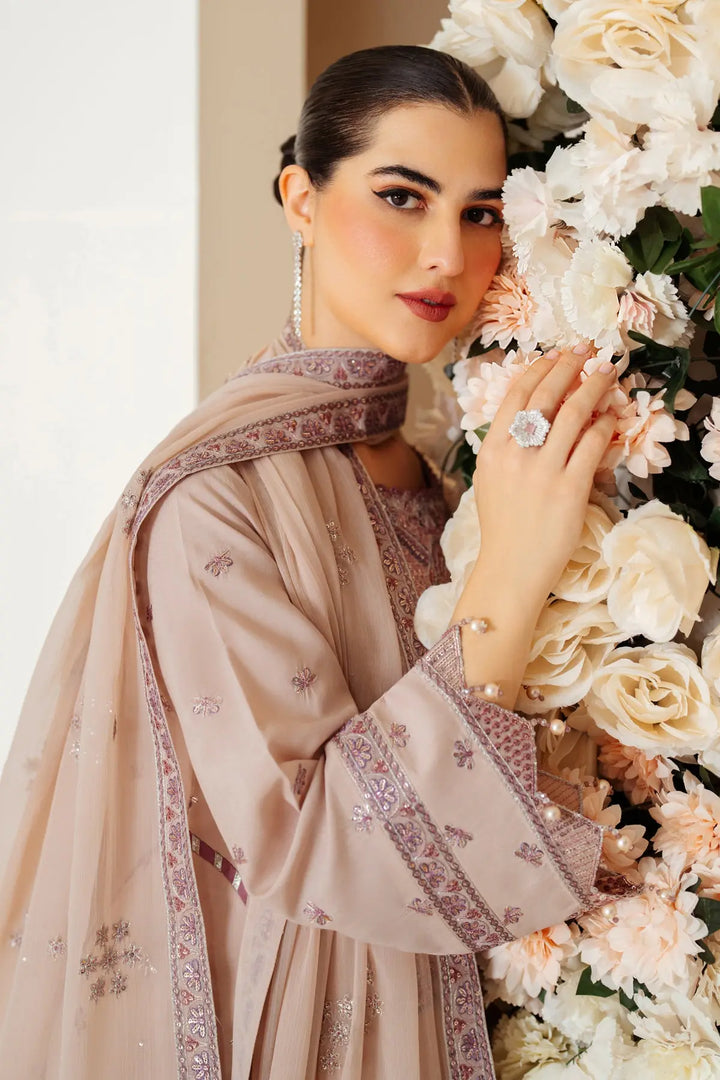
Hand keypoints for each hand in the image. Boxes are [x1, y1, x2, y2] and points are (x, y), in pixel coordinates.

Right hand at [469, 345, 616, 613]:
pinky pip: (591, 445)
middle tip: (585, 350)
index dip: (539, 368)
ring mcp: (543, 471)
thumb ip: (505, 445)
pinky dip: (603, 426)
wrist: (511, 567)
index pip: (516, 395)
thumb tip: (530, 412)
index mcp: (493, 449)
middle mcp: (516, 455)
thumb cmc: (503, 526)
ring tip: (606, 373)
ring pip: (572, 414)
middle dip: (568, 366)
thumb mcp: (490, 478)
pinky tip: (610, 417)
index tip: (556, 354)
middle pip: (545, 396)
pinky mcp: (569, 488)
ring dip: (592, 387)